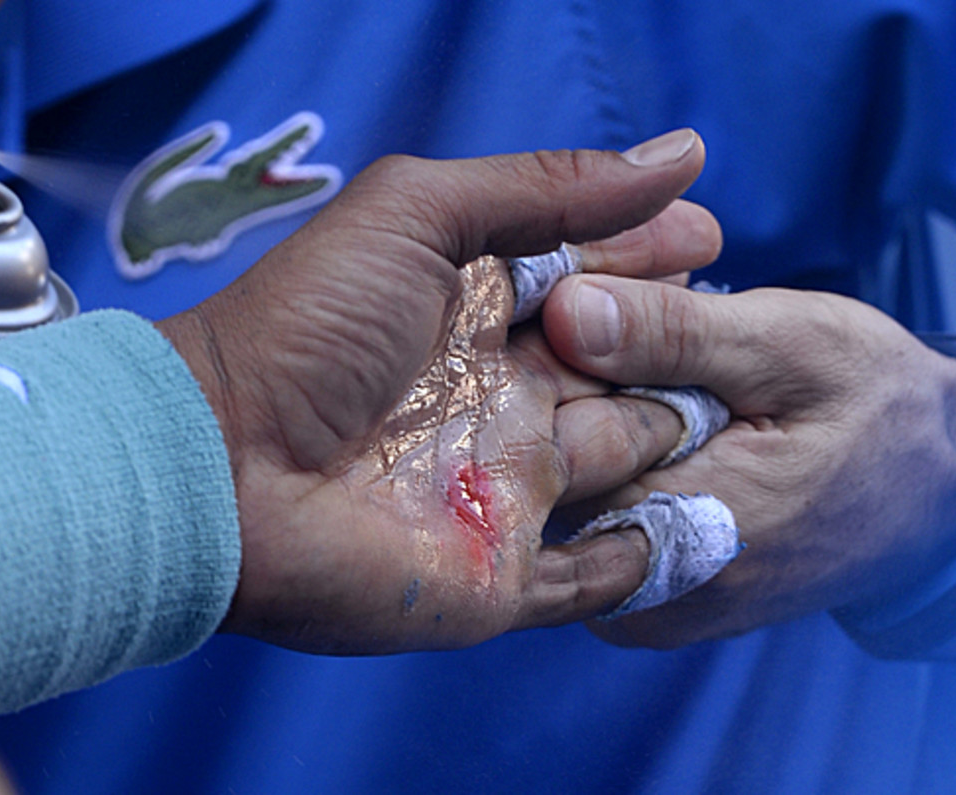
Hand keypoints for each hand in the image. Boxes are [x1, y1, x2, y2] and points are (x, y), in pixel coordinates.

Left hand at [158, 130, 722, 652]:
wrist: (223, 465)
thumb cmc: (306, 328)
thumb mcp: (417, 216)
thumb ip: (544, 188)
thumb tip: (682, 155)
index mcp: (486, 313)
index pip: (600, 282)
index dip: (654, 259)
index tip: (710, 237)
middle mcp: (508, 396)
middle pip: (629, 371)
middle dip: (679, 346)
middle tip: (714, 320)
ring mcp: (512, 486)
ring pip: (634, 461)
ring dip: (677, 439)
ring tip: (733, 415)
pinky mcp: (507, 572)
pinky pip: (602, 570)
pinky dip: (647, 549)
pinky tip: (707, 523)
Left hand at [542, 277, 955, 646]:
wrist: (933, 490)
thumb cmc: (873, 407)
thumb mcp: (788, 346)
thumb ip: (673, 335)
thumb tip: (566, 310)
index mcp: (668, 525)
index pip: (541, 440)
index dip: (547, 362)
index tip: (575, 306)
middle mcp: (633, 586)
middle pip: (536, 473)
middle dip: (560, 389)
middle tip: (609, 330)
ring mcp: (628, 605)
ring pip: (551, 494)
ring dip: (579, 421)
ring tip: (642, 374)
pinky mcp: (630, 603)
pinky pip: (578, 519)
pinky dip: (596, 459)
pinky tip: (641, 414)